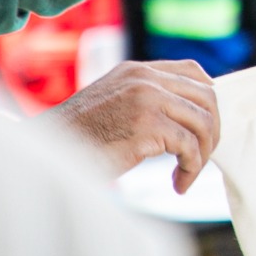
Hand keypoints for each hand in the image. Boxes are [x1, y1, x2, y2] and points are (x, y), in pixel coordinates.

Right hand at [40, 60, 218, 192]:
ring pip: (203, 122)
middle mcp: (144, 78)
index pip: (193, 71)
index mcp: (136, 70)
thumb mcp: (113, 106)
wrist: (44, 155)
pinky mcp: (147, 124)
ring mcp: (146, 97)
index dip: (208, 100)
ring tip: (187, 175)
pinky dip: (191, 170)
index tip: (206, 128)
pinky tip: (178, 185)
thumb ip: (145, 101)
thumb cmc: (77, 140)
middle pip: (207, 97)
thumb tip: (188, 117)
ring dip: (203, 154)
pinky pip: (189, 147)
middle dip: (211, 131)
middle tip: (200, 158)